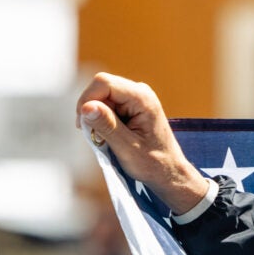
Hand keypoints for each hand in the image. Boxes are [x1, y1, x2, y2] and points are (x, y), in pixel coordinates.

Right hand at [76, 73, 213, 216]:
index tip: (84, 124)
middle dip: (91, 110)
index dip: (87, 99)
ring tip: (106, 138)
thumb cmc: (153, 163)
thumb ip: (106, 125)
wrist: (169, 171)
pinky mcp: (130, 105)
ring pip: (101, 97)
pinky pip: (106, 105)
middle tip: (95, 135)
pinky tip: (110, 135)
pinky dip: (102, 120)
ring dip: (97, 117)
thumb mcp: (126, 148)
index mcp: (142, 98)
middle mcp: (139, 91)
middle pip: (100, 88)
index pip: (103, 83)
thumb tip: (86, 106)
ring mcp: (135, 97)